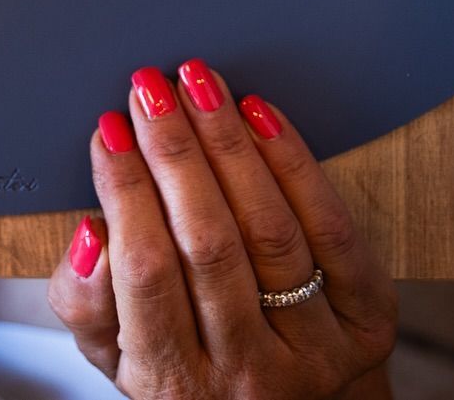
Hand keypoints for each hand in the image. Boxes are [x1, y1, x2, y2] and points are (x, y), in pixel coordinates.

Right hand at [48, 61, 396, 398]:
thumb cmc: (189, 365)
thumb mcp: (116, 354)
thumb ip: (85, 302)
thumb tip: (91, 233)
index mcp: (175, 385)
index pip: (145, 271)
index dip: (126, 190)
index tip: (110, 129)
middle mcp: (249, 376)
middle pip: (209, 243)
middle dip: (174, 151)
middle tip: (150, 89)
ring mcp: (316, 351)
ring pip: (269, 230)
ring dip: (229, 144)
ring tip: (198, 84)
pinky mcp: (368, 320)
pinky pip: (332, 230)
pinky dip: (295, 165)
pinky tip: (260, 115)